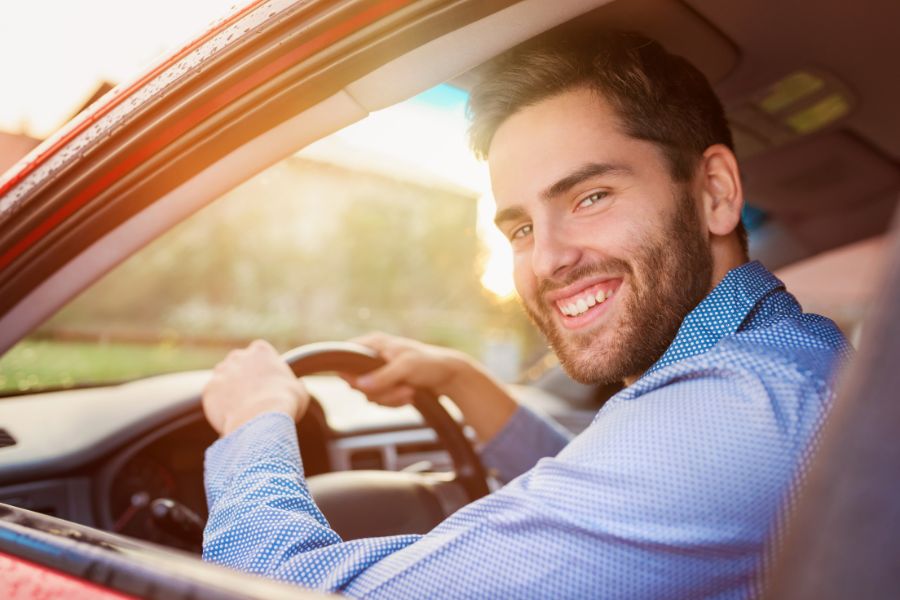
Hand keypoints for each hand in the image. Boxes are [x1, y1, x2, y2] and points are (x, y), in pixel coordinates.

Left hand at [203, 339, 308, 435]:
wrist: (261, 419)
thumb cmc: (285, 403)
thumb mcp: (299, 390)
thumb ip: (294, 383)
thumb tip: (296, 386)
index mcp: (261, 350)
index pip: (258, 353)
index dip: (262, 368)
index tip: (266, 382)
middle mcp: (238, 356)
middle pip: (238, 363)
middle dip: (243, 376)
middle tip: (252, 396)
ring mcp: (221, 372)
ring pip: (223, 379)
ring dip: (229, 390)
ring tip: (241, 409)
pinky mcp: (209, 390)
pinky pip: (213, 397)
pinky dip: (220, 406)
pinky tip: (232, 416)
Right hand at [345, 332, 517, 442]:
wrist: (451, 377)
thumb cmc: (430, 363)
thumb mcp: (406, 367)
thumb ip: (382, 376)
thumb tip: (357, 384)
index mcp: (374, 344)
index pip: (345, 355)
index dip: (349, 373)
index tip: (362, 384)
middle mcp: (373, 357)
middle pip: (357, 382)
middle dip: (381, 391)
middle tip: (402, 386)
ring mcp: (380, 373)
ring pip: (370, 395)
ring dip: (391, 398)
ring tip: (410, 390)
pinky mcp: (388, 387)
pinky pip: (381, 401)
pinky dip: (396, 402)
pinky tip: (411, 395)